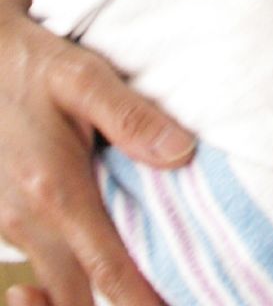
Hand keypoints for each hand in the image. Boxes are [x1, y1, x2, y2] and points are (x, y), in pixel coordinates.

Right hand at [0, 5, 194, 305]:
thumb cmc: (31, 64)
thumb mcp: (83, 77)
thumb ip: (131, 117)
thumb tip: (182, 152)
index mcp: (56, 192)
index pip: (105, 272)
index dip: (140, 302)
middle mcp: (28, 220)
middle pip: (73, 297)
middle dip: (115, 303)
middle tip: (157, 296)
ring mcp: (10, 222)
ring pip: (57, 281)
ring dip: (89, 289)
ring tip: (139, 279)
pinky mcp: (5, 216)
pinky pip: (42, 259)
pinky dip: (69, 270)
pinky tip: (97, 250)